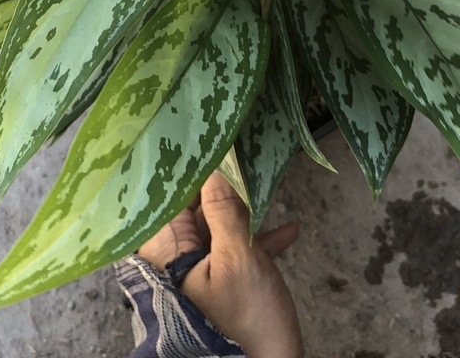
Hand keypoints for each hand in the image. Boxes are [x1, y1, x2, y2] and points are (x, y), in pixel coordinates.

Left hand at [138, 172, 302, 357]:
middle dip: (219, 185)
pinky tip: (289, 230)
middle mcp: (178, 261)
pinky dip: (260, 239)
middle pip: (194, 210)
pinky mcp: (226, 286)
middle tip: (240, 154)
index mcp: (169, 253)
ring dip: (244, 210)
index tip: (205, 139)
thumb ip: (224, 211)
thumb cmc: (248, 319)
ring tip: (266, 183)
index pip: (169, 199)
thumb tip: (214, 167)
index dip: (186, 168)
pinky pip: (238, 250)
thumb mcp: (239, 257)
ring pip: (218, 227)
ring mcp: (203, 274)